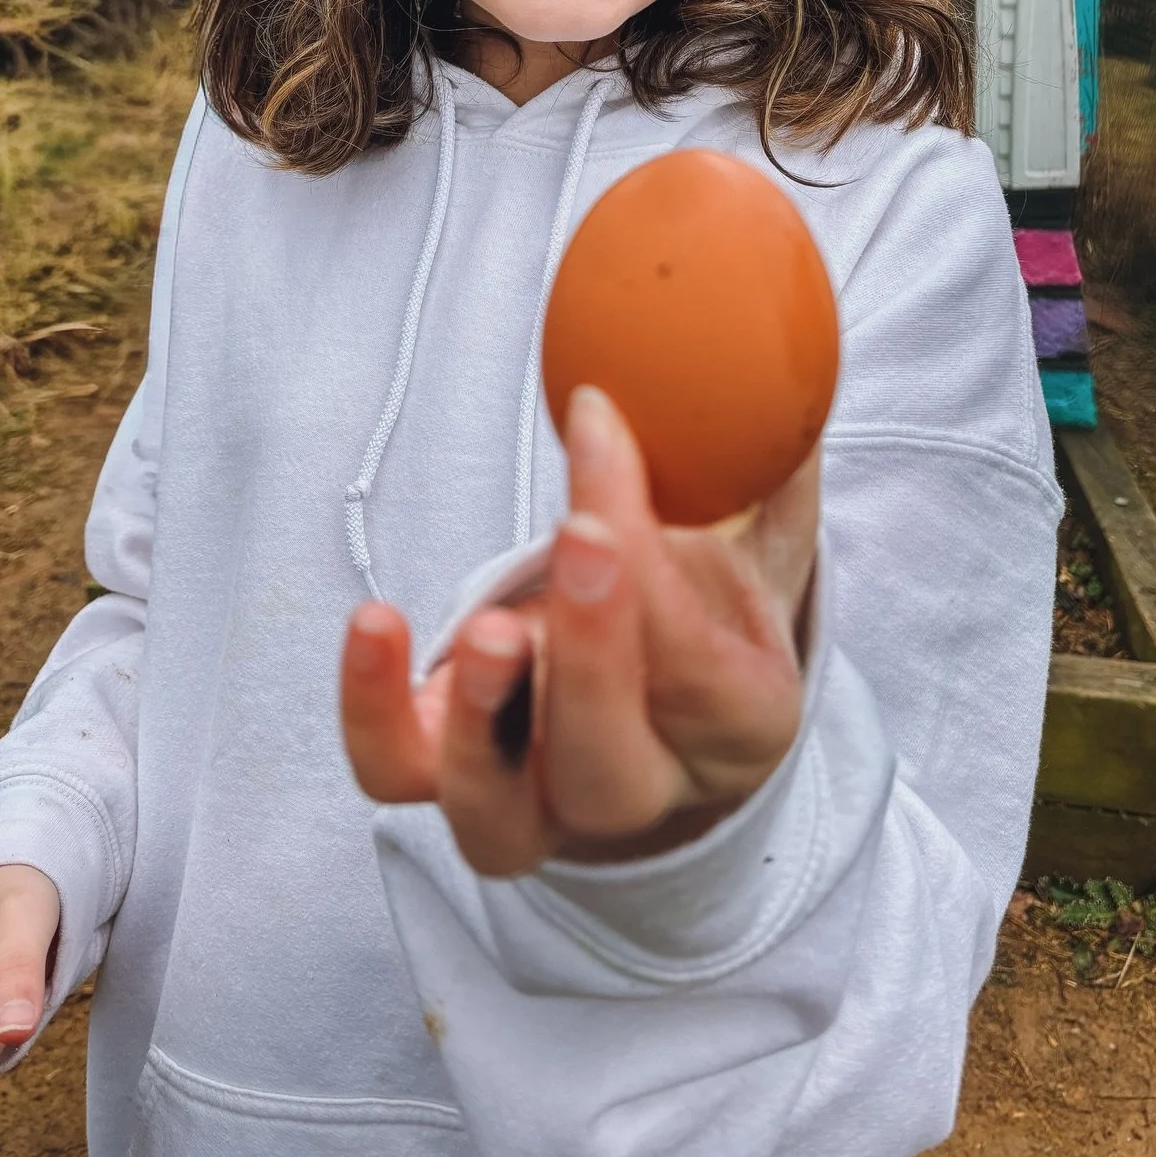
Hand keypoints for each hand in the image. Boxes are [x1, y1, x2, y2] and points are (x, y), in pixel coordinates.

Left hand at [341, 384, 817, 875]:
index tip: (601, 423)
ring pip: (500, 815)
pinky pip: (396, 775)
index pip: (696, 666)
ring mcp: (535, 798)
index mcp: (739, 721)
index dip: (655, 558)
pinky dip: (371, 711)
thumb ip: (770, 458)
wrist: (657, 702)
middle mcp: (639, 786)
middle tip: (581, 538)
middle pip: (610, 769)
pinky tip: (374, 620)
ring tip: (486, 627)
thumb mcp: (758, 537)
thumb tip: (784, 341)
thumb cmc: (706, 600)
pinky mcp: (449, 775)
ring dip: (479, 722)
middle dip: (594, 654)